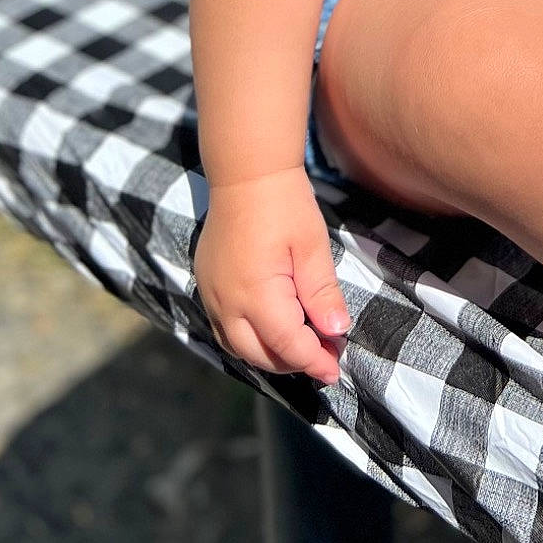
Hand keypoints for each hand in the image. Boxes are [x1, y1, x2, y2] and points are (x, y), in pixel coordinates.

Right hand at [194, 166, 349, 381]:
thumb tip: (337, 332)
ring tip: (302, 348)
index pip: (288, 345)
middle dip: (293, 363)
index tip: (336, 369)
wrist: (246, 172)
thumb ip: (322, 293)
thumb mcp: (312, 247)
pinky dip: (249, 339)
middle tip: (324, 358)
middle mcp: (225, 302)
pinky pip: (224, 329)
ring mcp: (210, 295)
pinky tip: (272, 330)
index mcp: (255, 294)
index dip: (314, 361)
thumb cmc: (285, 204)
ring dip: (270, 355)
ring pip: (238, 347)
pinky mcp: (205, 284)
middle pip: (260, 355)